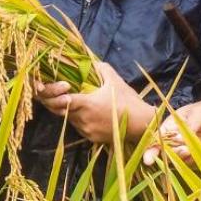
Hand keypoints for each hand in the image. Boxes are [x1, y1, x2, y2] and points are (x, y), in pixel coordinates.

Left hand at [35, 62, 154, 143]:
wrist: (142, 125)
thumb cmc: (129, 101)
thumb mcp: (116, 81)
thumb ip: (102, 69)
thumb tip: (93, 62)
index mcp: (87, 104)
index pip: (63, 100)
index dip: (58, 95)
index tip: (62, 90)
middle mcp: (84, 119)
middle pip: (62, 111)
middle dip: (61, 103)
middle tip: (63, 95)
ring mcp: (87, 130)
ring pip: (70, 120)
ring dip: (70, 113)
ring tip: (77, 104)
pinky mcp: (92, 138)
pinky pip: (79, 128)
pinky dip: (79, 121)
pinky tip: (87, 115)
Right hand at [142, 96, 200, 164]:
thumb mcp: (196, 114)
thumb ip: (187, 127)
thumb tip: (177, 139)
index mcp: (170, 127)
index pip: (157, 140)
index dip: (150, 151)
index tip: (147, 160)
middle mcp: (175, 140)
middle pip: (166, 153)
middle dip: (172, 154)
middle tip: (184, 149)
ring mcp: (186, 149)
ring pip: (178, 160)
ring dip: (183, 158)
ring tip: (190, 150)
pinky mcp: (197, 156)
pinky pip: (192, 164)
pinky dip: (195, 162)